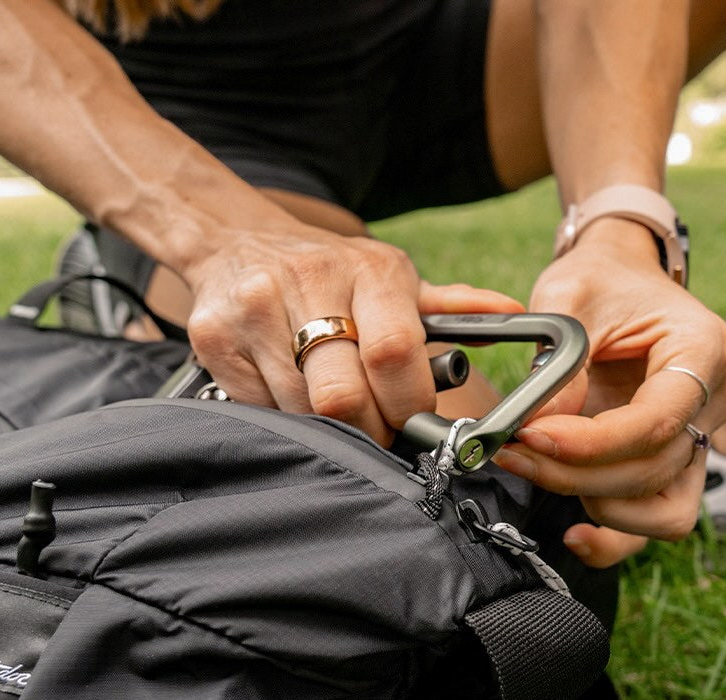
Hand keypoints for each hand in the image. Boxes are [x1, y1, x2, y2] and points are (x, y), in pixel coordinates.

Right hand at [181, 221, 520, 445]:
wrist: (235, 241)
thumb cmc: (329, 270)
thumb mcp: (390, 277)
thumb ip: (451, 307)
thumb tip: (511, 317)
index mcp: (368, 270)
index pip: (396, 354)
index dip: (408, 404)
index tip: (412, 423)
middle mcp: (308, 282)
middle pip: (344, 395)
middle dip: (369, 430)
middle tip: (377, 432)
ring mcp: (255, 310)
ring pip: (302, 410)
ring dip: (328, 427)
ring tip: (337, 410)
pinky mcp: (214, 339)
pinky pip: (262, 408)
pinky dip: (287, 417)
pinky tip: (293, 394)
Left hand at [495, 218, 725, 566]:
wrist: (620, 280)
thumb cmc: (601, 280)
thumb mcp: (570, 297)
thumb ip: (560, 362)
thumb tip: (538, 428)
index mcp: (704, 349)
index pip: (658, 419)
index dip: (592, 442)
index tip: (532, 435)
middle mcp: (714, 401)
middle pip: (653, 468)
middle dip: (575, 472)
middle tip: (513, 450)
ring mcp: (698, 438)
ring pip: (662, 507)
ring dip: (591, 502)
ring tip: (533, 469)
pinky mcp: (672, 464)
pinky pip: (656, 518)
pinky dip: (615, 536)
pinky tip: (573, 533)